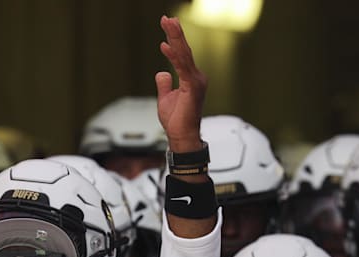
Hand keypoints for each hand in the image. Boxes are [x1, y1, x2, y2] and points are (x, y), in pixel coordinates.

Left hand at [155, 16, 207, 152]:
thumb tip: (162, 73)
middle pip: (184, 50)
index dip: (174, 39)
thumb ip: (165, 84)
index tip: (167, 25)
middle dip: (175, 33)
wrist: (182, 136)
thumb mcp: (166, 98)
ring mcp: (196, 81)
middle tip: (167, 18)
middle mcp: (196, 77)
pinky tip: (166, 45)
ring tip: (168, 23)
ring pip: (184, 55)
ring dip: (175, 38)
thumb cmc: (176, 121)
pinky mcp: (192, 88)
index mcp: (191, 78)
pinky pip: (182, 68)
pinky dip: (173, 56)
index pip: (182, 54)